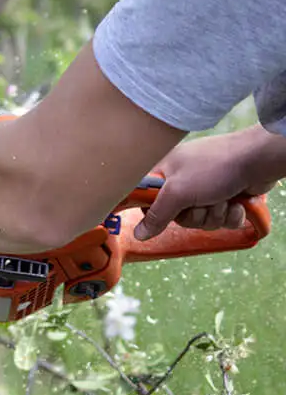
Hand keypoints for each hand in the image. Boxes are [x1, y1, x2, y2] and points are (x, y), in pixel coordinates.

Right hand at [134, 129, 277, 240]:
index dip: (156, 211)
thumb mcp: (178, 191)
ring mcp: (204, 190)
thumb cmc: (214, 167)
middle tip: (202, 202)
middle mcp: (182, 182)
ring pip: (201, 221)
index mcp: (165, 173)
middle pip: (178, 217)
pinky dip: (231, 215)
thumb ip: (157, 215)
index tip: (169, 209)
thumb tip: (139, 233)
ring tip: (222, 198)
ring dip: (215, 215)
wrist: (257, 161)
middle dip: (195, 215)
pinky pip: (221, 221)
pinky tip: (235, 202)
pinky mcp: (225, 198)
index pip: (148, 200)